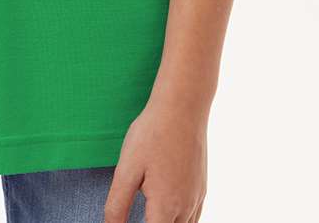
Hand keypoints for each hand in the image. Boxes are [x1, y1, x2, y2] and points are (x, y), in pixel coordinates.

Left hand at [104, 95, 207, 222]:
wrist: (183, 106)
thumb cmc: (153, 134)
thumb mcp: (127, 168)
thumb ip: (117, 205)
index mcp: (164, 206)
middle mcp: (185, 207)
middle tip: (140, 213)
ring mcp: (196, 197)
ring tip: (151, 214)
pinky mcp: (202, 187)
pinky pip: (195, 218)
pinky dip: (182, 222)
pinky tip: (169, 213)